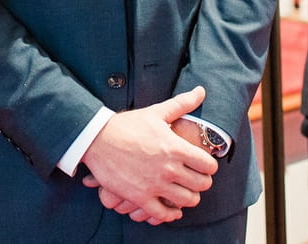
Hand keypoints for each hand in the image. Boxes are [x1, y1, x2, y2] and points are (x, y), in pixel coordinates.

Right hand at [81, 86, 217, 224]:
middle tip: (196, 178)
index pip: (208, 165)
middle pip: (202, 185)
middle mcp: (168, 168)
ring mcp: (155, 185)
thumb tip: (201, 91)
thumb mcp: (156, 112)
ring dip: (190, 197)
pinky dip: (171, 214)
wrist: (98, 139)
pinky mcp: (141, 197)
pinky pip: (164, 215)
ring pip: (188, 201)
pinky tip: (172, 208)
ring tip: (185, 190)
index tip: (204, 164)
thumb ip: (182, 103)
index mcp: (175, 147)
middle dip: (202, 182)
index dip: (209, 165)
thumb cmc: (128, 124)